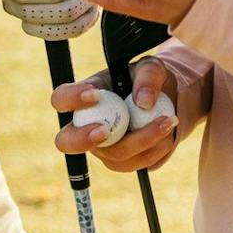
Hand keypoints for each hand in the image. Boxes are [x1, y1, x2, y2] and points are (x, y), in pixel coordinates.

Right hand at [51, 58, 179, 171]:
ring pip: (114, 155)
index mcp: (86, 96)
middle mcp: (88, 125)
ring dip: (143, 140)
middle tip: (105, 130)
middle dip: (82, 139)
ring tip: (168, 121)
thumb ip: (148, 76)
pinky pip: (135, 164)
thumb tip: (143, 103)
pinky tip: (168, 133)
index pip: (61, 98)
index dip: (70, 99)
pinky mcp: (124, 162)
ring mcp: (104, 148)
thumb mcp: (153, 68)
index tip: (93, 95)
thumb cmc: (151, 81)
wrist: (171, 102)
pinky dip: (156, 149)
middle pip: (66, 142)